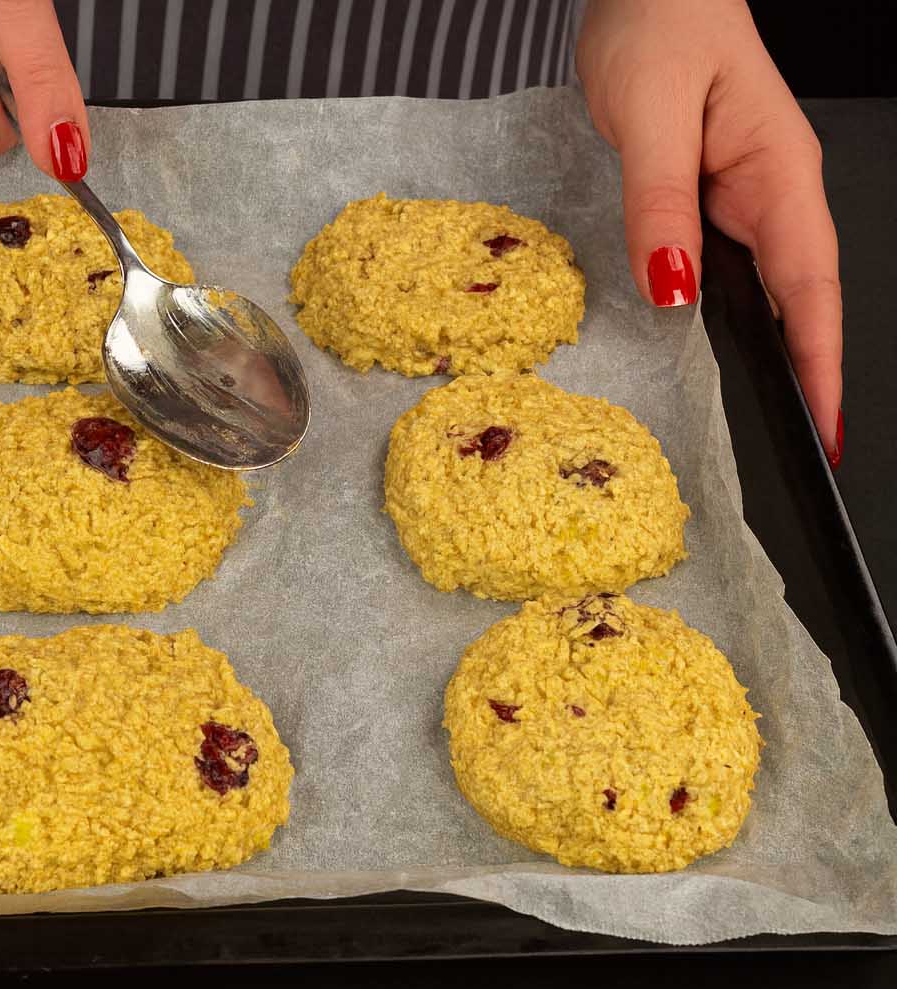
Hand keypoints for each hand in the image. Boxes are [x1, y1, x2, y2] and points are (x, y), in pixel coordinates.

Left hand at [578, 0, 841, 462]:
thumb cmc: (659, 21)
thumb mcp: (651, 115)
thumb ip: (660, 204)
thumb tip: (673, 288)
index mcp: (779, 174)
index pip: (810, 290)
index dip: (819, 364)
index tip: (824, 429)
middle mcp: (771, 194)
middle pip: (797, 305)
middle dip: (803, 381)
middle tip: (800, 458)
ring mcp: (742, 201)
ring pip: (759, 297)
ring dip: (764, 361)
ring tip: (761, 431)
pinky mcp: (706, 203)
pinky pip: (722, 277)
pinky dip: (722, 325)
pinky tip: (707, 361)